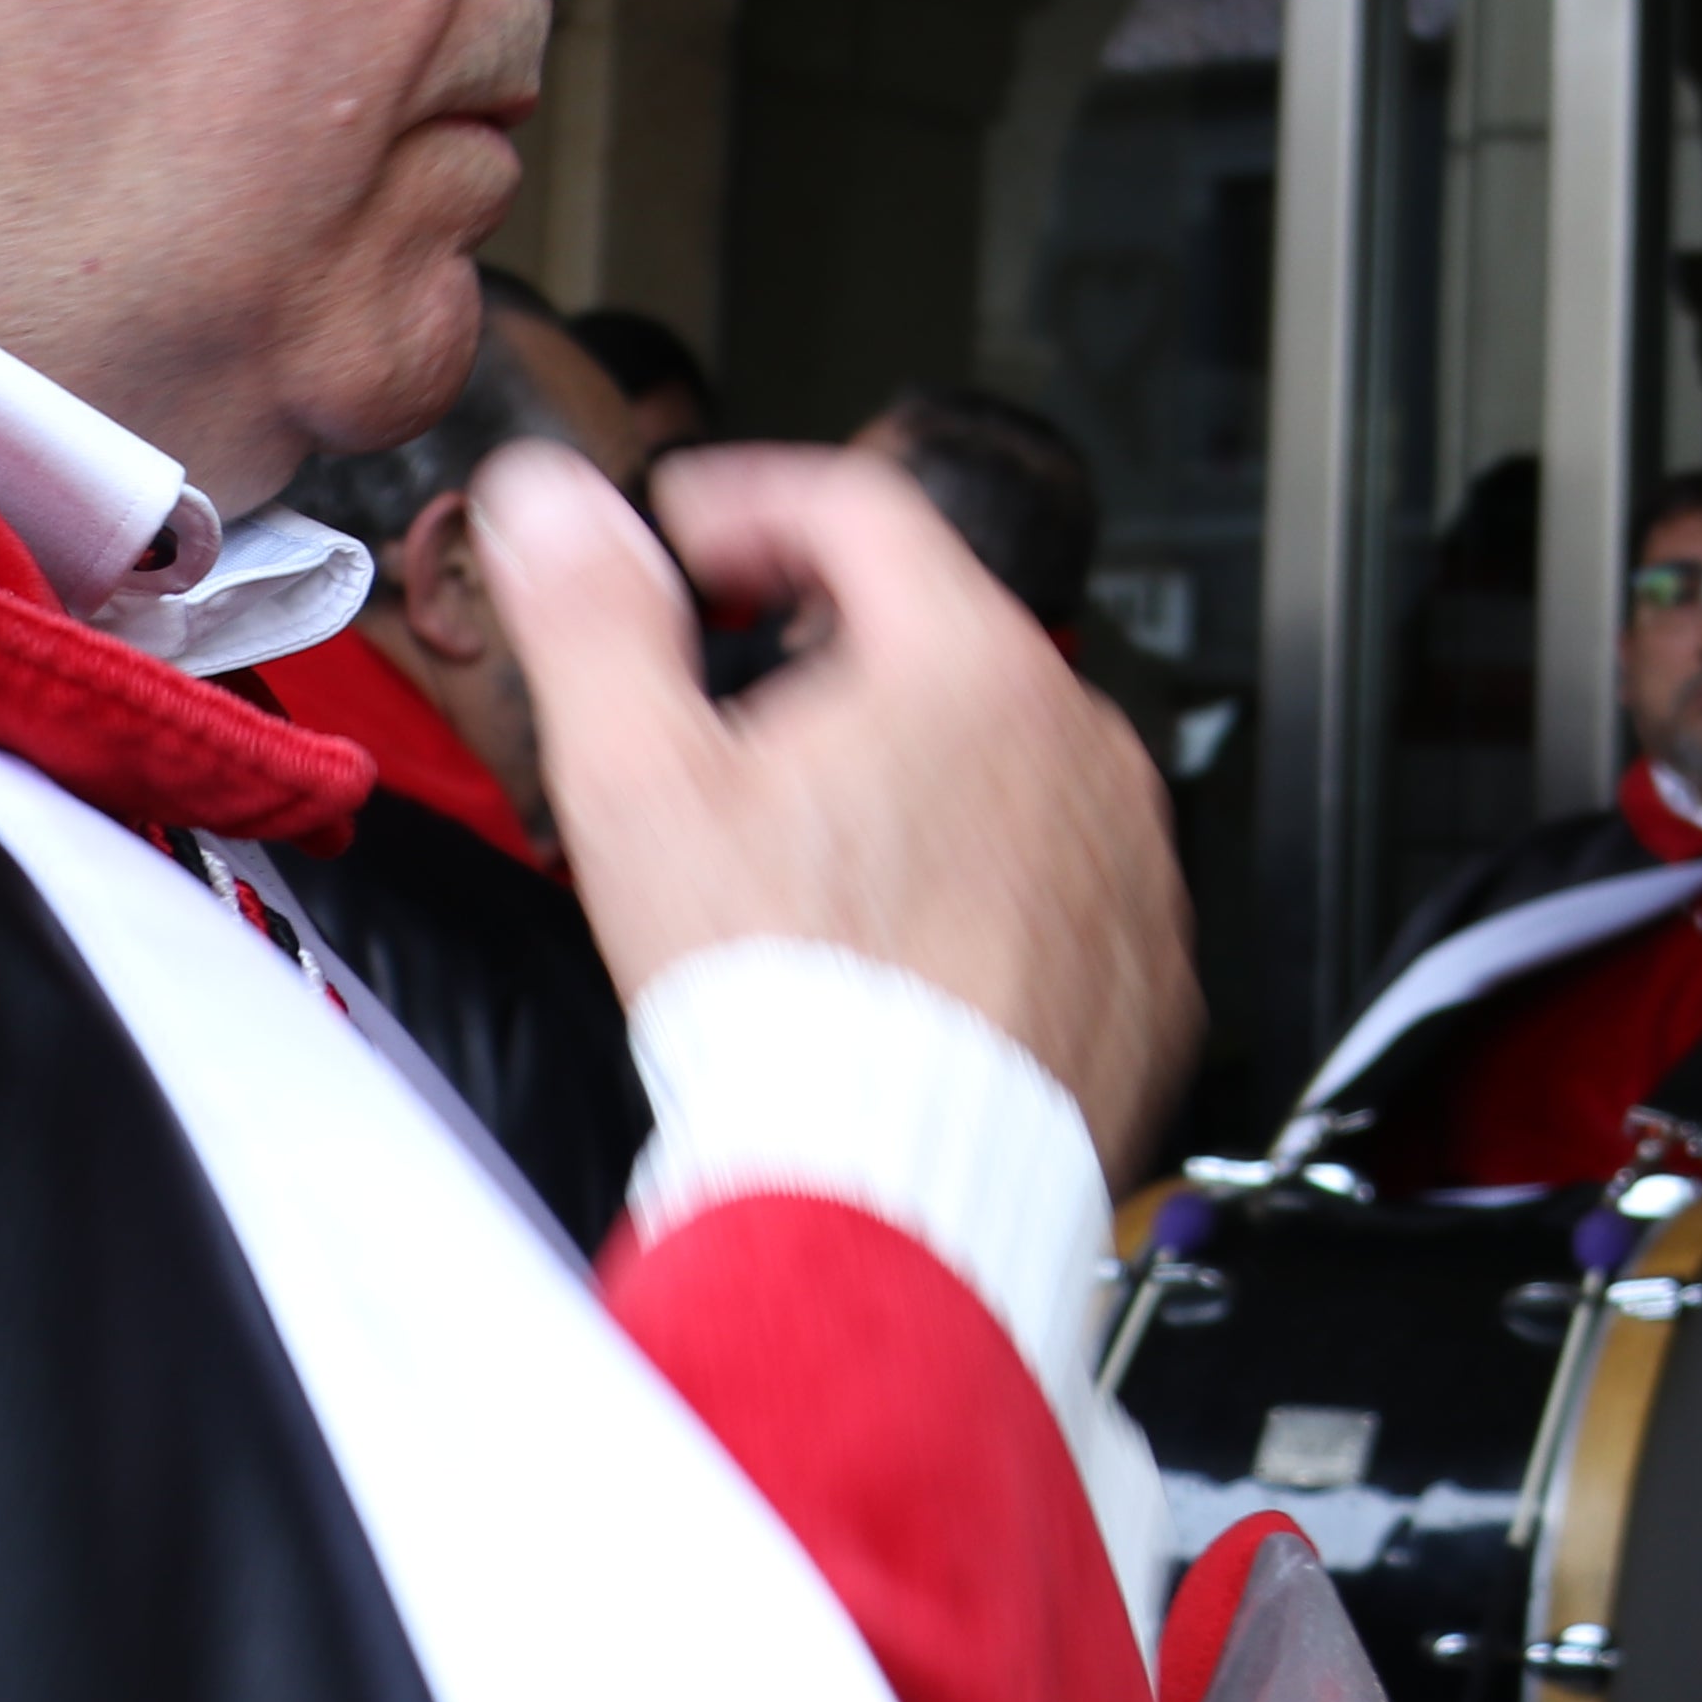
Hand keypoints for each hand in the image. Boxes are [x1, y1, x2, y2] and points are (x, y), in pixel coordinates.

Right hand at [477, 439, 1199, 1176]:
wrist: (897, 1195)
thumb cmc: (788, 1006)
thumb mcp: (641, 784)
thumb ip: (594, 617)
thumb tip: (555, 511)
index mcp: (968, 664)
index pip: (858, 509)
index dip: (748, 505)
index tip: (692, 539)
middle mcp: (1078, 737)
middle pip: (938, 635)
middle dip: (824, 652)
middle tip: (728, 711)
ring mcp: (1127, 848)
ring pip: (1005, 759)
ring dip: (911, 771)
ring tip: (807, 856)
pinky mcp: (1147, 955)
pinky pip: (1058, 875)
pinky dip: (984, 882)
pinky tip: (899, 943)